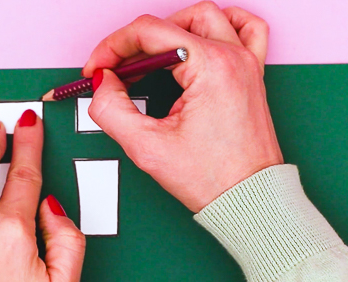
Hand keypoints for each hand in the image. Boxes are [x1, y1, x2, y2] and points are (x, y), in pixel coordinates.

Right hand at [82, 2, 282, 211]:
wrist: (248, 199)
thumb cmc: (212, 178)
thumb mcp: (147, 146)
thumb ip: (111, 108)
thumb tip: (101, 83)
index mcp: (211, 67)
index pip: (148, 32)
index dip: (111, 47)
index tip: (97, 69)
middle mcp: (233, 58)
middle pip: (172, 22)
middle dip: (135, 42)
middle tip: (116, 69)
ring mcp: (246, 63)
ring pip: (205, 16)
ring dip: (171, 28)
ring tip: (150, 56)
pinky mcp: (250, 75)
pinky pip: (244, 28)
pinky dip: (220, 25)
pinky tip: (198, 40)